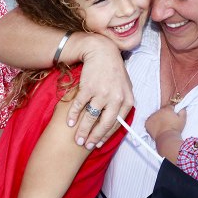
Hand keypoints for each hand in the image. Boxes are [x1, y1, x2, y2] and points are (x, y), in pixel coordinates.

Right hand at [65, 34, 133, 149]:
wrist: (102, 52)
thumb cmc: (114, 71)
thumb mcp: (124, 87)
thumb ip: (122, 104)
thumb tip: (119, 123)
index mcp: (127, 100)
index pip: (117, 123)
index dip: (106, 135)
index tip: (98, 144)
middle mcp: (116, 98)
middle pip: (105, 124)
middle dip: (94, 137)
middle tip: (86, 145)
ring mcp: (102, 93)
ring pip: (91, 117)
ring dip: (83, 130)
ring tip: (77, 138)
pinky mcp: (88, 88)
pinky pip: (79, 106)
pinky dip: (73, 115)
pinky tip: (69, 122)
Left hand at [145, 106, 185, 140]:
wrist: (167, 138)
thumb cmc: (174, 129)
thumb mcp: (182, 119)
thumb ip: (183, 111)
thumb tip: (182, 108)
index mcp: (167, 109)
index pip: (169, 107)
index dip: (171, 112)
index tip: (172, 116)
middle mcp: (158, 111)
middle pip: (161, 111)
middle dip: (164, 115)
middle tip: (168, 122)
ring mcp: (152, 117)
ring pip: (155, 116)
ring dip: (158, 119)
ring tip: (162, 126)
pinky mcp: (147, 123)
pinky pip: (149, 121)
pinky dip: (152, 124)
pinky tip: (157, 128)